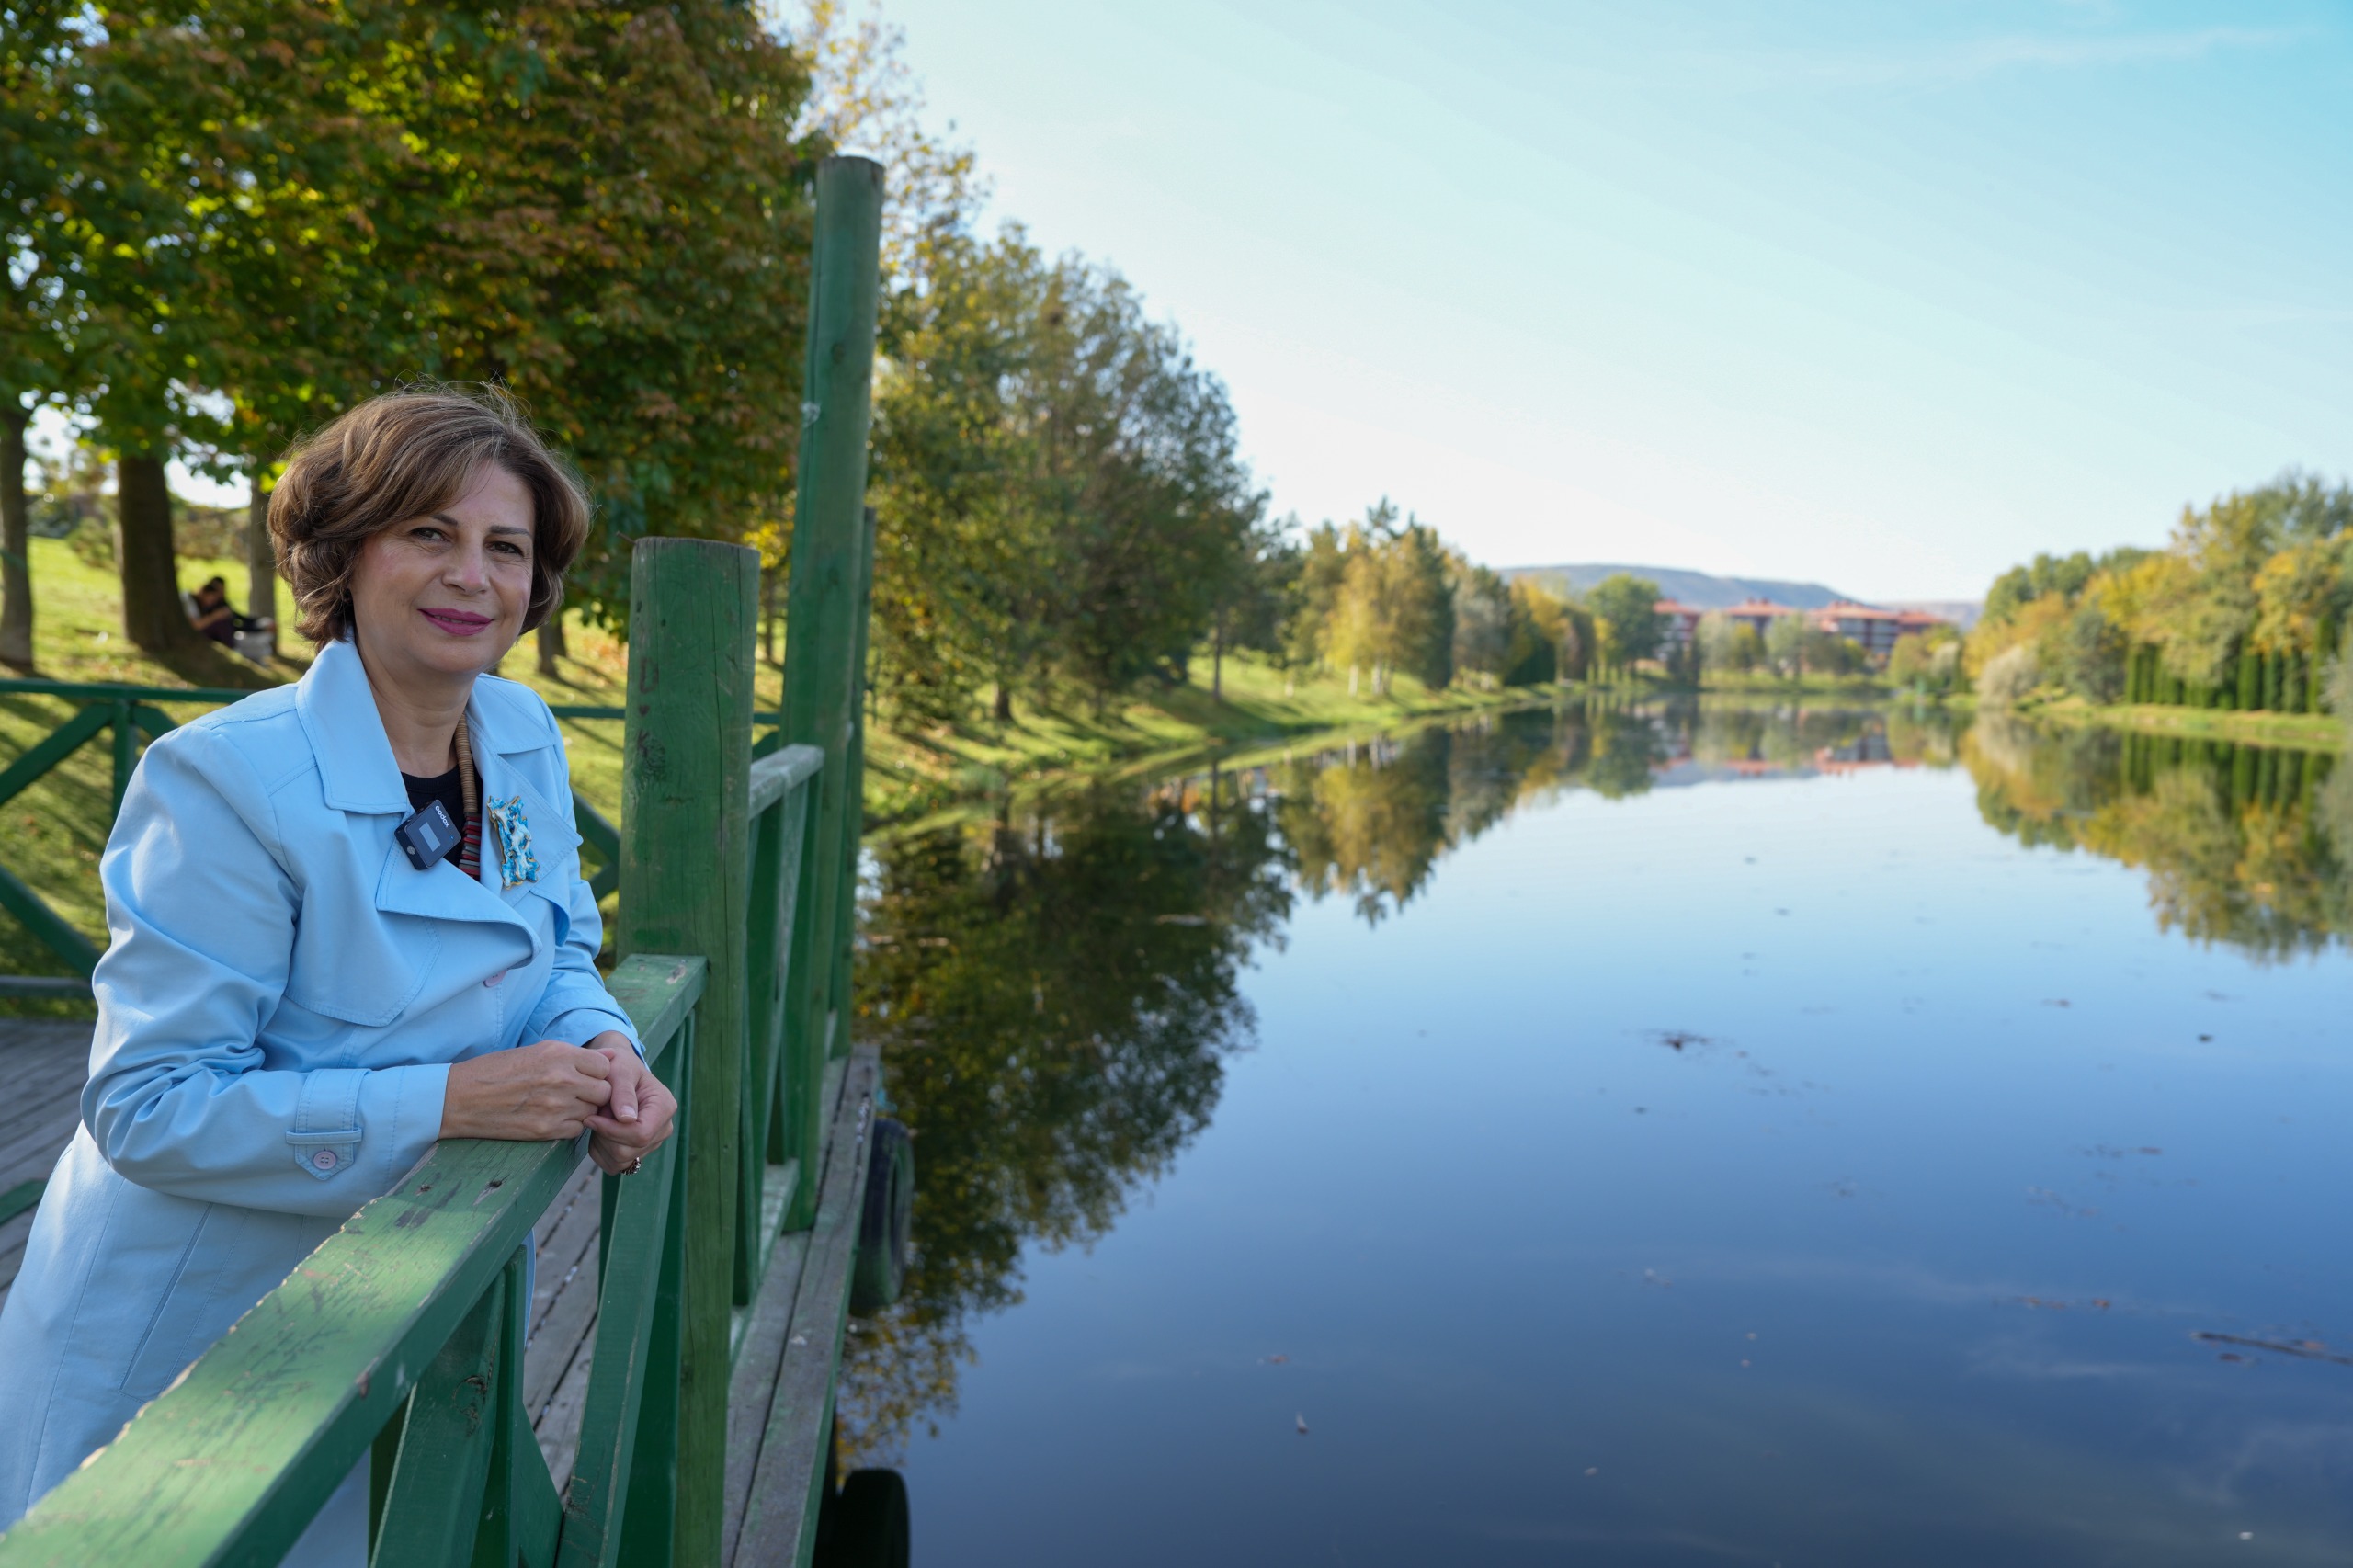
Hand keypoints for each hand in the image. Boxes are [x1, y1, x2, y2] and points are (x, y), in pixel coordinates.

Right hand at [441, 1038, 612, 1142]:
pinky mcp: (545, 1130)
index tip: (586, 1076)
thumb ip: (577, 1056)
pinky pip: (576, 1130)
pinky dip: (570, 1126)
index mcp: (558, 1054)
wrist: (460, 1098)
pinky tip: (552, 1118)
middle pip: (604, 1091)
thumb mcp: (536, 1051)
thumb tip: (614, 1057)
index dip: (598, 1072)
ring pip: (592, 1112)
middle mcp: (561, 1079)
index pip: (604, 1066)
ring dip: (583, 1110)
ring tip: (560, 1104)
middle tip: (577, 1093)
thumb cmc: (496, 1071)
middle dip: (595, 1093)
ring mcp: (555, 1106)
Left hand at [582, 1031, 676, 1175]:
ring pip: (620, 1161)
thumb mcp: (619, 1071)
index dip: (612, 1130)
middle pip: (628, 1150)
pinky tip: (599, 1132)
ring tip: (599, 1119)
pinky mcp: (638, 1152)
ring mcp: (652, 1143)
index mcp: (664, 1106)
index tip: (591, 1117)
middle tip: (595, 1114)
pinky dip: (601, 1152)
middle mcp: (663, 1128)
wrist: (618, 1074)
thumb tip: (627, 1119)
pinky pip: (615, 1166)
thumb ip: (623, 1093)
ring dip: (601, 1143)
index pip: (640, 1133)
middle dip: (604, 1135)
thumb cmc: (619, 1068)